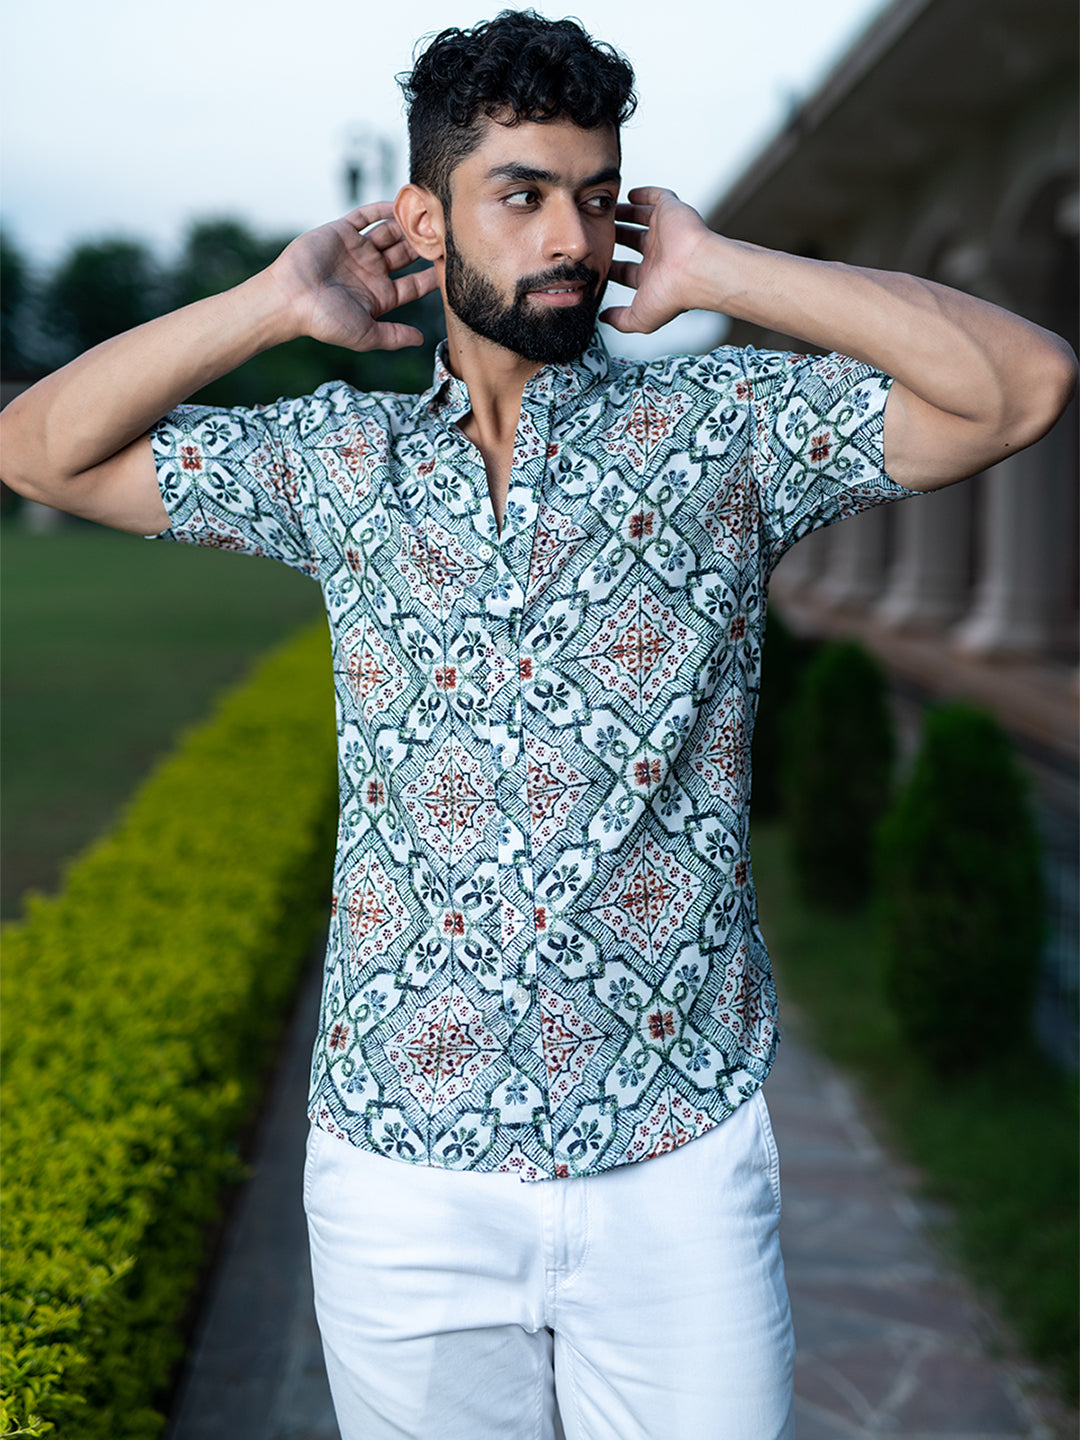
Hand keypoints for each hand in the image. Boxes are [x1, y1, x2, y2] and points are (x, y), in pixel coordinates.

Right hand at [268, 203, 439, 351]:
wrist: (289, 300)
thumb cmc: (324, 321)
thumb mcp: (366, 334)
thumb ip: (394, 336)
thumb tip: (422, 340)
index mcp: (380, 297)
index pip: (415, 285)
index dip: (433, 275)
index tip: (452, 265)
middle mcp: (371, 272)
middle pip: (406, 254)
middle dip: (424, 245)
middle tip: (445, 233)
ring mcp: (357, 250)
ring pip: (390, 233)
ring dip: (408, 224)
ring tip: (428, 214)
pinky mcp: (341, 232)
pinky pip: (366, 216)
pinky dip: (382, 209)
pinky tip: (400, 204)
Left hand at [601, 187, 712, 334]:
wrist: (696, 269)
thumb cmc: (674, 294)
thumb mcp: (640, 317)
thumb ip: (621, 320)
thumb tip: (604, 318)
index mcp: (653, 277)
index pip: (627, 271)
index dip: (611, 268)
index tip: (595, 263)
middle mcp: (660, 254)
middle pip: (633, 242)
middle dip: (616, 238)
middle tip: (598, 232)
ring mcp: (665, 232)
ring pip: (642, 219)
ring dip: (626, 215)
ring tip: (607, 211)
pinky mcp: (671, 211)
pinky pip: (658, 197)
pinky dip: (644, 194)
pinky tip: (629, 195)